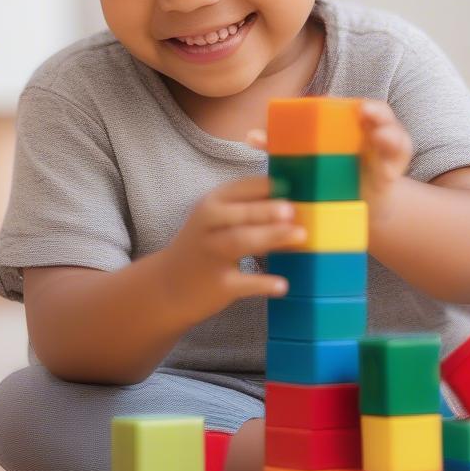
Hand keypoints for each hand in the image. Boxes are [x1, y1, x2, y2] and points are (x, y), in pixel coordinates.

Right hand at [162, 175, 304, 319]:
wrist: (168, 286)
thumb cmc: (204, 246)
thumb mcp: (215, 220)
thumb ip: (248, 208)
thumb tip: (296, 202)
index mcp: (211, 204)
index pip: (241, 188)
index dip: (267, 185)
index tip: (295, 184)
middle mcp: (208, 227)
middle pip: (241, 215)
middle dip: (267, 211)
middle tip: (292, 210)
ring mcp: (211, 255)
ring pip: (241, 242)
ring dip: (271, 237)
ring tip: (300, 236)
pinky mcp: (219, 285)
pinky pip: (244, 283)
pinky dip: (263, 283)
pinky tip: (283, 285)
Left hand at [245, 98, 412, 226]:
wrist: (350, 204)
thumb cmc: (325, 173)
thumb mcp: (307, 158)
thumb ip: (284, 146)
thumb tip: (250, 136)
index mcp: (349, 123)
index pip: (352, 106)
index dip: (344, 101)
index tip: (336, 101)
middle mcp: (371, 132)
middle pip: (379, 115)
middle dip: (375, 113)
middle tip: (364, 112)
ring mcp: (385, 152)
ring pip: (394, 138)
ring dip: (389, 135)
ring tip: (380, 137)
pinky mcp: (391, 173)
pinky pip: (395, 167)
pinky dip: (391, 167)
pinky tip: (386, 172)